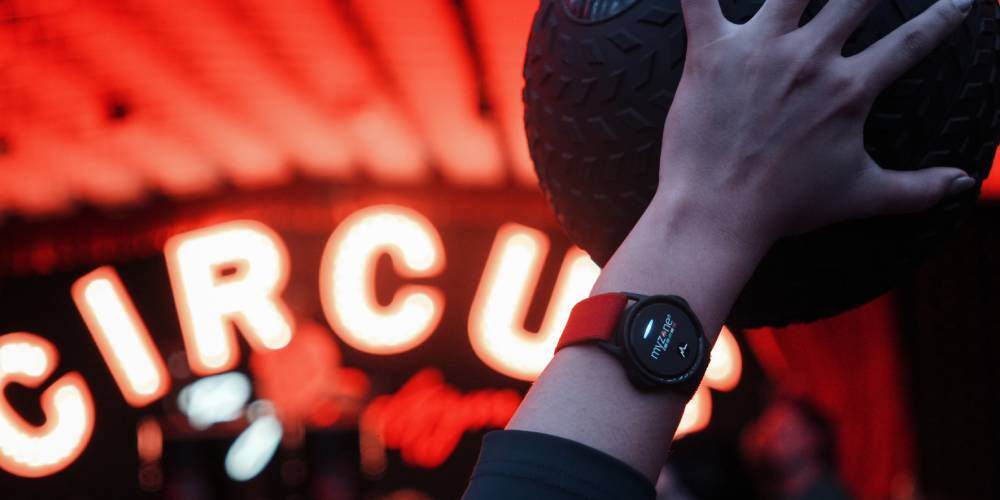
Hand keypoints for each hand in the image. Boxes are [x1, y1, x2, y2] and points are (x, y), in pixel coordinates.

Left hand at [658, 0, 976, 242]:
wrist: (718, 214)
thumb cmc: (785, 207)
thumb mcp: (861, 196)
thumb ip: (918, 189)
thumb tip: (963, 185)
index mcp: (850, 88)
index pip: (913, 39)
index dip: (943, 16)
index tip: (960, 0)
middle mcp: (810, 58)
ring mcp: (759, 49)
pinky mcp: (711, 52)